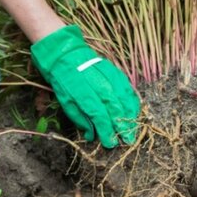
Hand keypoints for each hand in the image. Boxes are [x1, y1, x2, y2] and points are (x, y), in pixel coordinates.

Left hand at [31, 26, 139, 147]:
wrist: (65, 52)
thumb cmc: (62, 80)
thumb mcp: (65, 101)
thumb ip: (79, 118)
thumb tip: (92, 136)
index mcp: (82, 92)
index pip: (98, 115)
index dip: (106, 131)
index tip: (111, 143)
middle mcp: (97, 83)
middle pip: (114, 107)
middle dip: (122, 125)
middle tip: (128, 140)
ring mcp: (107, 75)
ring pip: (124, 97)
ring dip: (130, 114)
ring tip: (133, 127)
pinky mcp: (113, 70)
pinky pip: (127, 86)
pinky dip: (132, 99)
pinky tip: (134, 110)